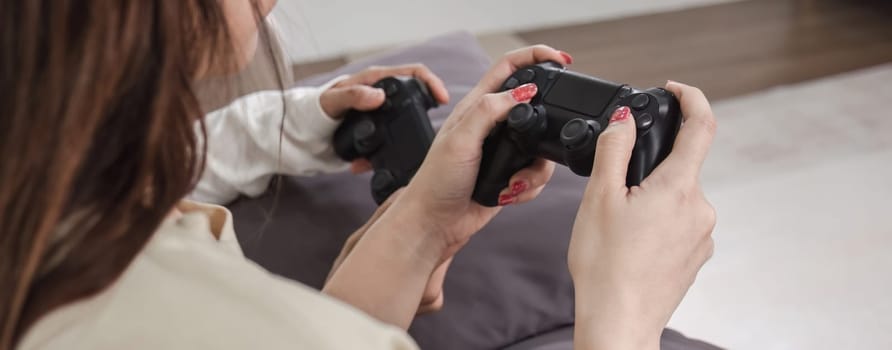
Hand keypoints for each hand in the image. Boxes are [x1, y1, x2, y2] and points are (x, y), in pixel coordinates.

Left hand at [318, 64, 450, 173]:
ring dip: (409, 137)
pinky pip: (392, 142)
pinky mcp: (378, 133)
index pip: (413, 72)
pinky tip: (375, 165)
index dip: (431, 83)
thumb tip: (379, 96)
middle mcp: (382, 95)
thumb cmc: (316, 109)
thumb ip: (354, 96)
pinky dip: (388, 156)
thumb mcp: (333, 101)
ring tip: (411, 150)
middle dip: (428, 112)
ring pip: (407, 122)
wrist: (305, 132)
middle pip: (417, 97)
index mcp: (376, 80)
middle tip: (437, 128)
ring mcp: (382, 114)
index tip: (441, 99)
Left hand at [322, 47, 572, 327]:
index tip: (560, 60)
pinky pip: (536, 175)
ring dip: (536, 169)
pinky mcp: (510, 174)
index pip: (509, 68)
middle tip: (555, 130)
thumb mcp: (460, 139)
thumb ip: (489, 111)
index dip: (535, 57)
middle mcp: (492, 124)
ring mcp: (504, 150)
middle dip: (549, 121)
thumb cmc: (437, 180)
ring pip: (542, 147)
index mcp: (477, 106)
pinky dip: (529, 187)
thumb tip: (523, 92)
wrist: (436, 222)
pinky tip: (509, 193)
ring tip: (514, 183)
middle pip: (535, 106)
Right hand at [568, 81, 716, 349]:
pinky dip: (657, 222)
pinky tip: (631, 244)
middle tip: (613, 189)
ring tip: (617, 226)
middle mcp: (701, 209)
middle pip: (681, 166)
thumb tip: (624, 121)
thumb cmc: (605, 266)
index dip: (691, 98)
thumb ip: (614, 150)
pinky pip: (679, 223)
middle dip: (649, 167)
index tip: (673, 90)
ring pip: (678, 196)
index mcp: (679, 187)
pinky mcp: (697, 256)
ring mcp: (702, 235)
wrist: (619, 322)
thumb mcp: (598, 198)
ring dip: (651, 198)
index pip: (702, 125)